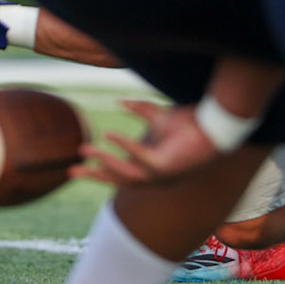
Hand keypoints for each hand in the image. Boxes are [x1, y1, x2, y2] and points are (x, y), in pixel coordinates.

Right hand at [74, 99, 222, 186]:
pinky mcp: (166, 167)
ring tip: (84, 149)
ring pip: (125, 175)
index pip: (122, 174)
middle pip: (118, 180)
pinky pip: (139, 159)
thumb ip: (139, 110)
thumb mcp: (158, 116)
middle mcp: (156, 177)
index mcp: (152, 168)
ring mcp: (161, 175)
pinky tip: (108, 134)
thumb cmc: (191, 122)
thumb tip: (118, 103)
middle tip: (70, 172)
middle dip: (94, 176)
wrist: (214, 124)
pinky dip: (123, 146)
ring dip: (104, 162)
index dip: (101, 170)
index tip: (80, 164)